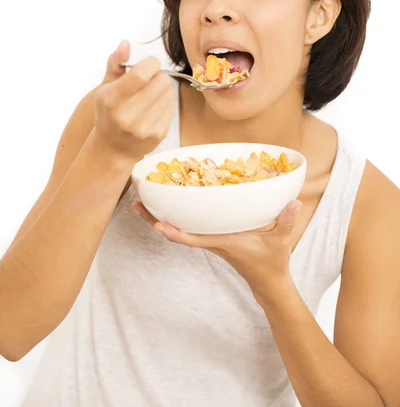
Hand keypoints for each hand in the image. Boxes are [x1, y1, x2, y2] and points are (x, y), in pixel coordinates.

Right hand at [94, 40, 173, 162]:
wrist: (113, 149)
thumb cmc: (108, 113)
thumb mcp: (105, 88)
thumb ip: (115, 64)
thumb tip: (125, 43)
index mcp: (111, 100)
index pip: (142, 74)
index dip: (151, 64)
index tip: (148, 65)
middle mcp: (126, 116)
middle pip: (161, 82)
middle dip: (158, 75)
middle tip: (150, 79)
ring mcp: (144, 128)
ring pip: (169, 93)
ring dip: (163, 88)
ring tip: (150, 94)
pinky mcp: (158, 135)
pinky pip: (172, 107)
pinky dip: (165, 102)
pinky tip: (153, 107)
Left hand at [132, 199, 301, 297]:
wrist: (268, 281)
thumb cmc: (273, 262)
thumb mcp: (282, 241)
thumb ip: (287, 221)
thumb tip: (294, 202)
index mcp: (223, 243)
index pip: (194, 239)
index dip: (175, 233)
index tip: (158, 225)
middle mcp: (211, 241)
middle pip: (176, 231)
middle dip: (154, 219)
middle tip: (135, 201)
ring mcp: (209, 239)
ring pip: (178, 228)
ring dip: (158, 216)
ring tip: (141, 199)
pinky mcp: (212, 237)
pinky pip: (187, 226)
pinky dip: (174, 216)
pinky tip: (169, 202)